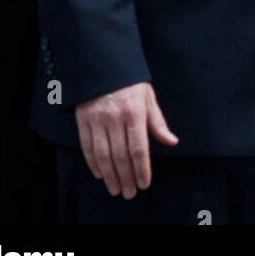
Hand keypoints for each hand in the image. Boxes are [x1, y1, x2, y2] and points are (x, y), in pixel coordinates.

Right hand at [75, 81, 177, 197]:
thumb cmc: (130, 82)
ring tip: (116, 189)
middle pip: (121, 155)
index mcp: (134, 111)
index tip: (144, 183)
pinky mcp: (83, 119)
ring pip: (103, 155)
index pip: (138, 148)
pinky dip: (93, 163)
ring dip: (110, 176)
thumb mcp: (148, 97)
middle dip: (126, 177)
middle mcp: (115, 117)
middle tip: (130, 192)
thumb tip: (171, 141)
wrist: (103, 62)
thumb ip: (157, 122)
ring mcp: (97, 119)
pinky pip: (87, 146)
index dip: (142, 169)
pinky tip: (100, 174)